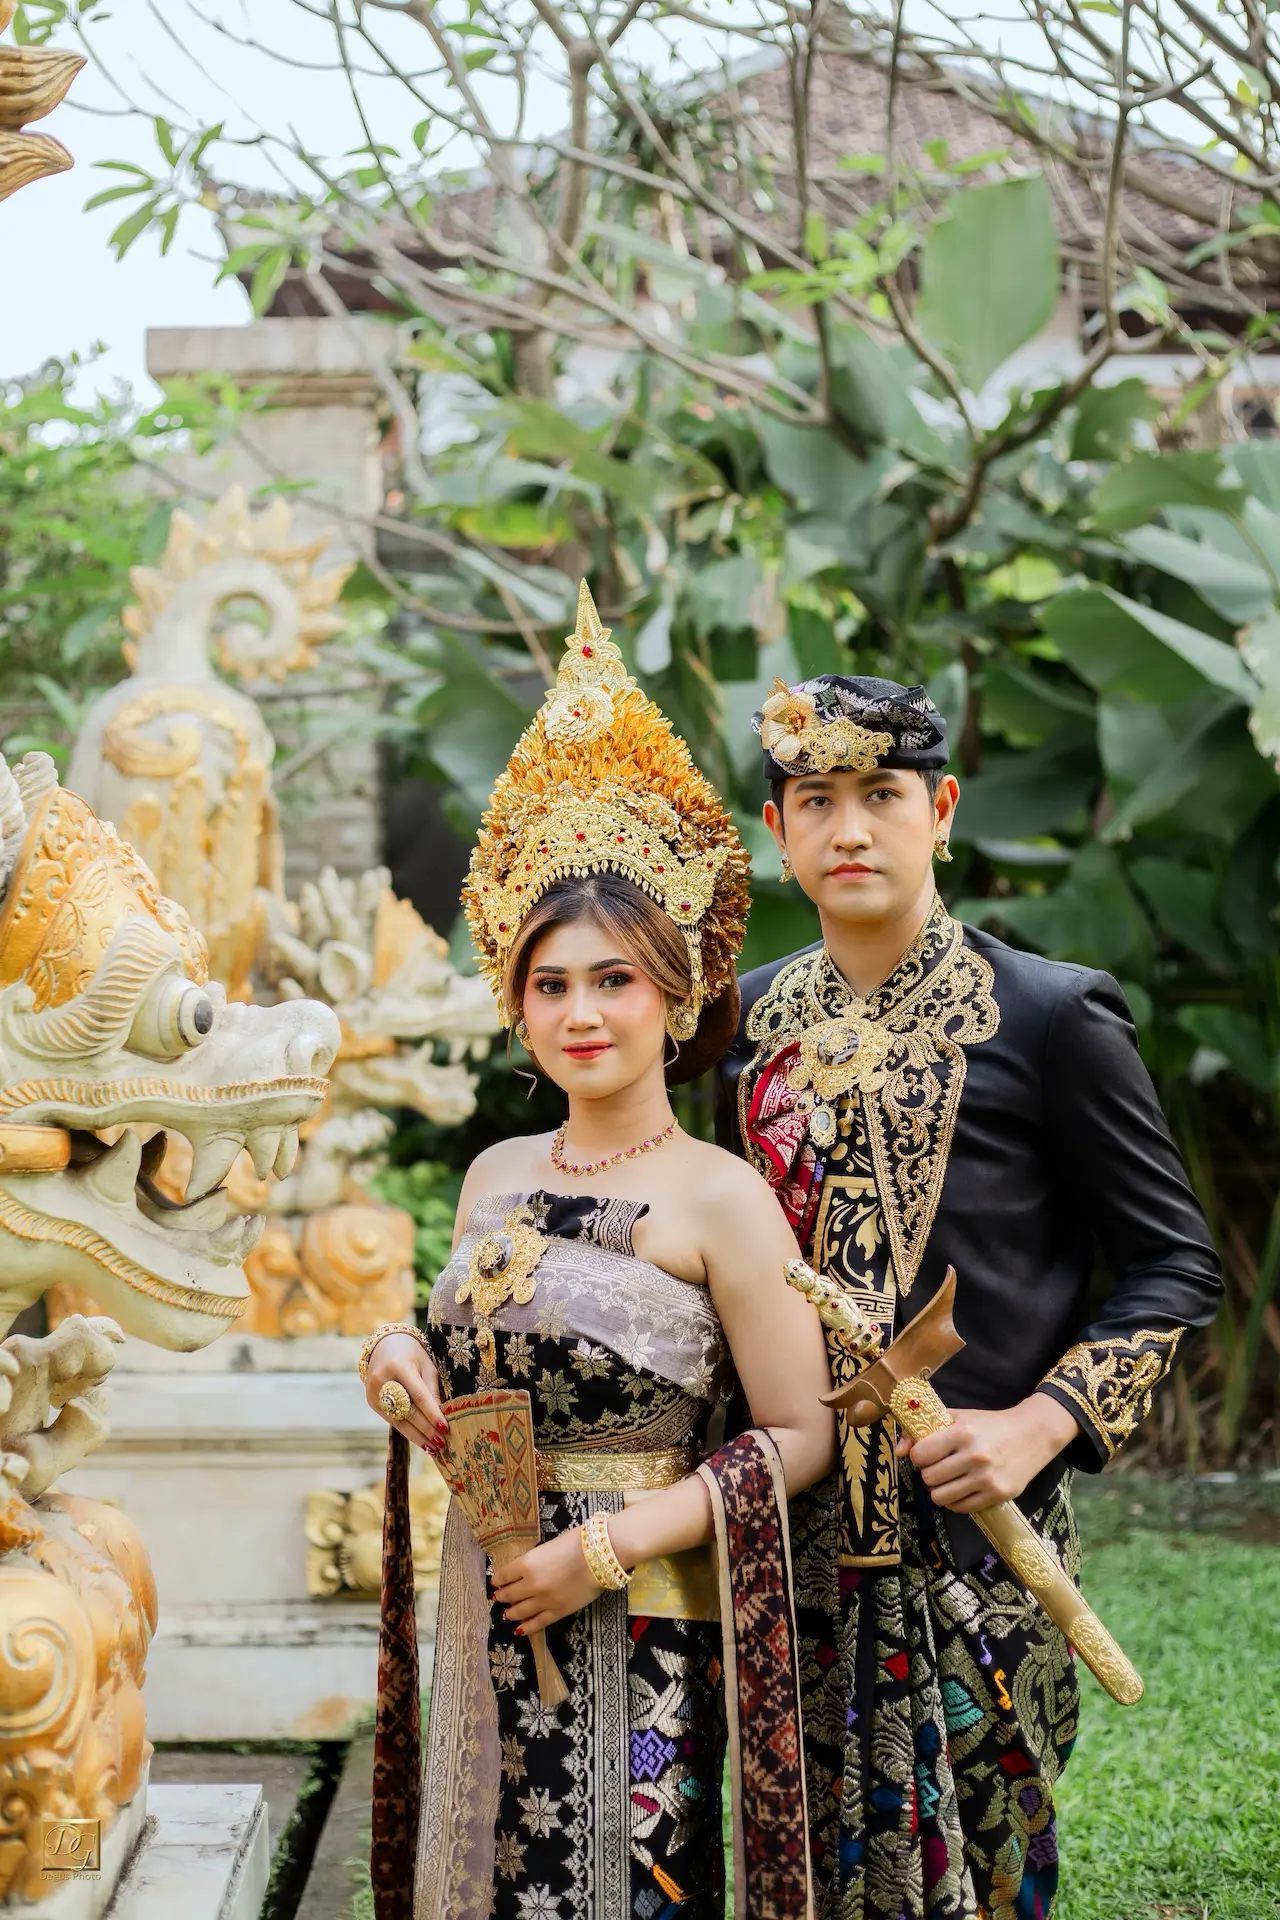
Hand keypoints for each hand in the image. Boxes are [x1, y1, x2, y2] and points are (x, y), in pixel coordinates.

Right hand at [364, 1333, 447, 1455]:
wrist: (384, 1344)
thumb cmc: (412, 1354)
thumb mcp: (427, 1365)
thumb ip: (433, 1389)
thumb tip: (442, 1416)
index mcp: (399, 1366)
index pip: (419, 1395)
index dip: (432, 1413)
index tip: (445, 1428)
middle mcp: (383, 1380)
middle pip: (408, 1411)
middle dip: (426, 1429)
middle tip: (442, 1443)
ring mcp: (374, 1392)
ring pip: (398, 1420)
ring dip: (417, 1436)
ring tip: (433, 1448)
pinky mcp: (372, 1401)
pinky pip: (392, 1419)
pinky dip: (407, 1430)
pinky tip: (420, 1440)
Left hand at [490, 1526, 605, 1634]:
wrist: (599, 1557)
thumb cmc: (576, 1543)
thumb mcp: (548, 1546)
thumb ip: (535, 1559)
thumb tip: (527, 1567)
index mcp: (527, 1564)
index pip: (504, 1575)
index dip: (498, 1579)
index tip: (495, 1582)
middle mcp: (531, 1584)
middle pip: (509, 1595)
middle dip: (502, 1597)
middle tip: (497, 1598)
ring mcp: (544, 1600)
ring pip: (520, 1611)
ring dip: (511, 1613)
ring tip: (507, 1614)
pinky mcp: (558, 1612)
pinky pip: (538, 1623)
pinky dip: (527, 1628)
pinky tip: (520, 1630)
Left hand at [899, 1393, 1078, 1512]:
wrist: (1032, 1435)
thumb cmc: (990, 1425)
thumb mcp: (958, 1418)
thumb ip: (925, 1430)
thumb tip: (898, 1451)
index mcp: (963, 1433)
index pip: (920, 1455)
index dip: (919, 1456)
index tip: (926, 1453)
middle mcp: (975, 1457)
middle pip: (929, 1478)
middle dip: (929, 1473)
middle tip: (940, 1466)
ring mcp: (987, 1479)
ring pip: (941, 1497)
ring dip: (940, 1489)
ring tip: (949, 1479)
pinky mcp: (997, 1495)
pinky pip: (960, 1508)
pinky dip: (956, 1500)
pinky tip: (962, 1487)